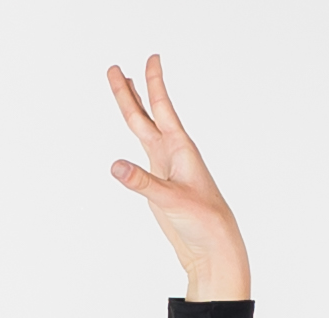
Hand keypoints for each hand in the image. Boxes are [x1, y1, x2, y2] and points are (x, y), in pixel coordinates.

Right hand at [106, 57, 247, 301]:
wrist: (213, 250)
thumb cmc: (205, 223)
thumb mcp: (172, 200)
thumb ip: (143, 182)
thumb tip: (116, 166)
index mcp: (181, 149)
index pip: (163, 108)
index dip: (155, 83)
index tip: (152, 58)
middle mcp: (172, 154)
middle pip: (145, 115)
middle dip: (131, 91)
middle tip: (115, 68)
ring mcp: (164, 168)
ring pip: (143, 130)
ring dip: (132, 109)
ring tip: (121, 86)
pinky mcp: (158, 184)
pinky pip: (140, 154)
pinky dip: (133, 139)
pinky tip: (132, 129)